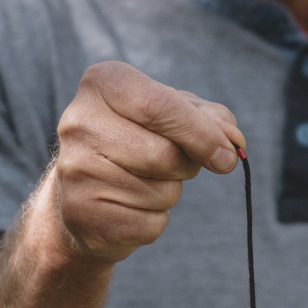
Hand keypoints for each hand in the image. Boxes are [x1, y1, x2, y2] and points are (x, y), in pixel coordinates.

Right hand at [46, 61, 244, 263]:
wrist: (87, 190)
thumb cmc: (140, 139)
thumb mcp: (176, 115)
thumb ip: (212, 120)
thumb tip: (232, 142)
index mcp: (102, 83)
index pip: (159, 105)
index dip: (201, 134)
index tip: (227, 155)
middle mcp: (79, 122)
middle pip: (163, 154)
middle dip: (187, 166)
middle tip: (177, 164)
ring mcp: (75, 170)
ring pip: (160, 192)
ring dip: (169, 193)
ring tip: (143, 182)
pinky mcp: (81, 213)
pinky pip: (148, 225)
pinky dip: (154, 220)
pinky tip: (129, 206)